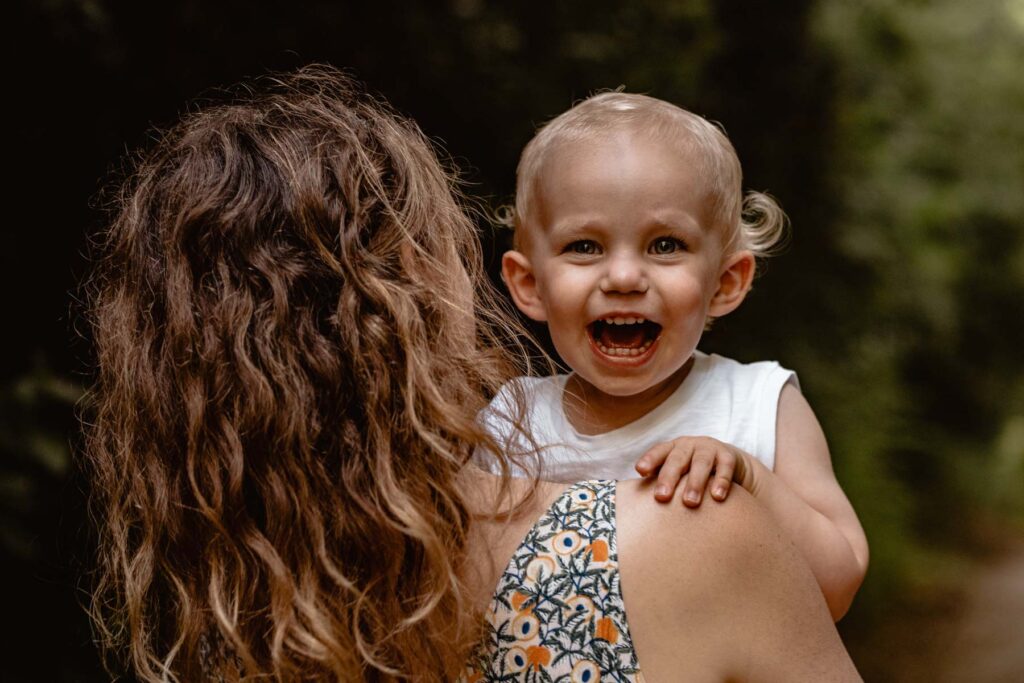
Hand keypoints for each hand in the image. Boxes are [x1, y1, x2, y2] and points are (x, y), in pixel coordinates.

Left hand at [635, 436, 752, 506]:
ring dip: (694, 483)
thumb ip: (661, 482)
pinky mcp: (728, 456)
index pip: (658, 452)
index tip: (640, 471)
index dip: (649, 460)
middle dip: (668, 478)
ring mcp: (709, 449)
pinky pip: (725, 468)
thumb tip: (639, 505)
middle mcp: (689, 445)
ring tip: (690, 502)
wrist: (729, 461)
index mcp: (672, 448)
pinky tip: (717, 497)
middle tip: (661, 497)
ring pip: (700, 464)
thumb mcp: (678, 472)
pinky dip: (721, 481)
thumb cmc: (692, 471)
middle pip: (677, 460)